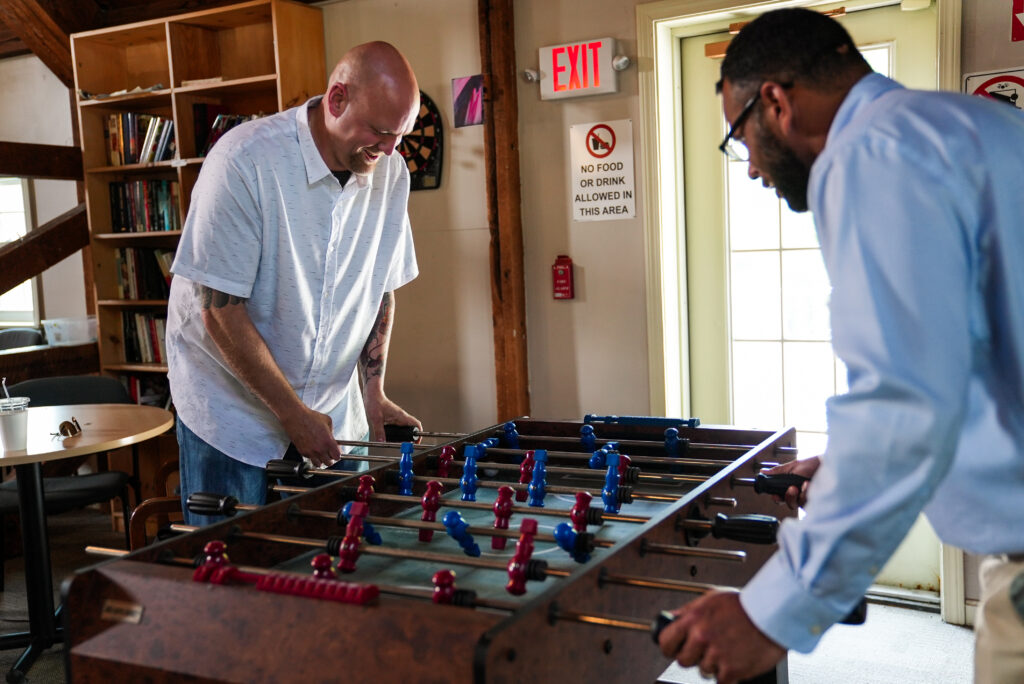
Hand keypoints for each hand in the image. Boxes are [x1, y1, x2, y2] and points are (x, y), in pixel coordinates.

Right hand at [281, 407, 340, 467]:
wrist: (296, 417)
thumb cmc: (310, 417)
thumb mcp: (327, 421)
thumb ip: (332, 432)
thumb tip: (332, 439)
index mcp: (328, 441)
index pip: (337, 456)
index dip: (337, 454)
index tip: (336, 452)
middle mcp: (320, 449)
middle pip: (329, 463)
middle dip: (330, 459)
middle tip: (329, 454)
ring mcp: (310, 452)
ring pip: (319, 464)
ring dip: (321, 460)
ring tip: (321, 455)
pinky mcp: (303, 452)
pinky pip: (310, 459)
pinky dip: (312, 457)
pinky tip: (312, 450)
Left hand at [364, 392, 421, 442]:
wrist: (372, 395)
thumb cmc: (375, 403)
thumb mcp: (376, 419)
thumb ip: (379, 431)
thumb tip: (382, 442)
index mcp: (400, 416)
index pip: (416, 424)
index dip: (419, 433)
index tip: (417, 441)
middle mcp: (401, 417)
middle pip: (412, 428)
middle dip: (411, 437)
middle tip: (406, 445)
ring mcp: (397, 417)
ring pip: (405, 428)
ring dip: (405, 435)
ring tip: (400, 442)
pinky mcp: (393, 418)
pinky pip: (399, 427)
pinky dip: (398, 433)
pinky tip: (393, 436)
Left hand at [658, 591, 784, 683]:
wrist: (773, 615)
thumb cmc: (745, 605)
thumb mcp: (711, 599)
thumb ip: (689, 611)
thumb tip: (672, 619)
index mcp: (693, 619)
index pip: (666, 641)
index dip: (670, 647)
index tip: (674, 649)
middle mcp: (701, 637)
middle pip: (682, 661)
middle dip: (693, 658)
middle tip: (706, 651)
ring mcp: (715, 654)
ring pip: (702, 671)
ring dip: (713, 665)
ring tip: (727, 651)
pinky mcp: (731, 670)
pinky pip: (720, 680)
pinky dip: (728, 674)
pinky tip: (735, 660)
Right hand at [762, 456, 819, 508]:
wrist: (828, 463)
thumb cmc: (812, 464)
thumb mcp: (793, 466)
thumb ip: (778, 471)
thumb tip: (763, 471)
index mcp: (790, 486)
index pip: (780, 497)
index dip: (776, 498)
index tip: (775, 495)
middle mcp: (798, 494)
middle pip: (789, 503)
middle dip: (788, 497)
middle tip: (791, 488)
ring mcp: (808, 498)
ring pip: (799, 505)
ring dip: (800, 495)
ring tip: (804, 484)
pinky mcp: (817, 501)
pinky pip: (809, 503)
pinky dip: (808, 494)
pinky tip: (809, 485)